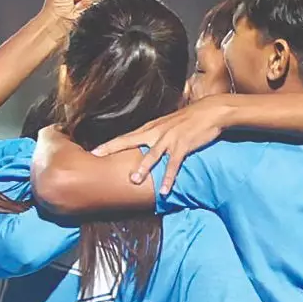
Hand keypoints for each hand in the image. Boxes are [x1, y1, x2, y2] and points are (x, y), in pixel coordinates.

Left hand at [90, 96, 232, 192]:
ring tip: (133, 180)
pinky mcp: (183, 146)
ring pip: (152, 154)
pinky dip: (169, 177)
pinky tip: (165, 190)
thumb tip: (140, 144)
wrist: (209, 111)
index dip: (109, 145)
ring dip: (143, 167)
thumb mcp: (165, 124)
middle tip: (96, 158)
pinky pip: (174, 164)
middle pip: (130, 141)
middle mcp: (156, 132)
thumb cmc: (187, 119)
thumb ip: (152, 135)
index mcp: (150, 128)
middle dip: (112, 149)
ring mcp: (169, 139)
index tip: (93, 152)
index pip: (125, 137)